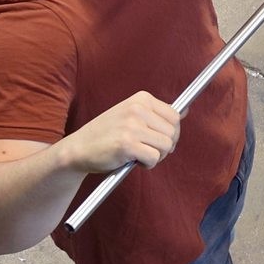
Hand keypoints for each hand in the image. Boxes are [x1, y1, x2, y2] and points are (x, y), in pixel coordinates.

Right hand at [60, 91, 180, 176]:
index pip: (175, 115)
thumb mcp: (131, 115)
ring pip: (166, 146)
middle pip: (173, 132)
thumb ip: (156, 114)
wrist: (78, 149)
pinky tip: (133, 161)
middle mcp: (138, 109)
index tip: (160, 141)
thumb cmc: (106, 135)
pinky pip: (154, 158)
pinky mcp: (127, 144)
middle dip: (165, 147)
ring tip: (139, 155)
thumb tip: (185, 111)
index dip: (171, 133)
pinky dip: (148, 164)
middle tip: (148, 151)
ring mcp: (132, 126)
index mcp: (141, 99)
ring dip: (156, 156)